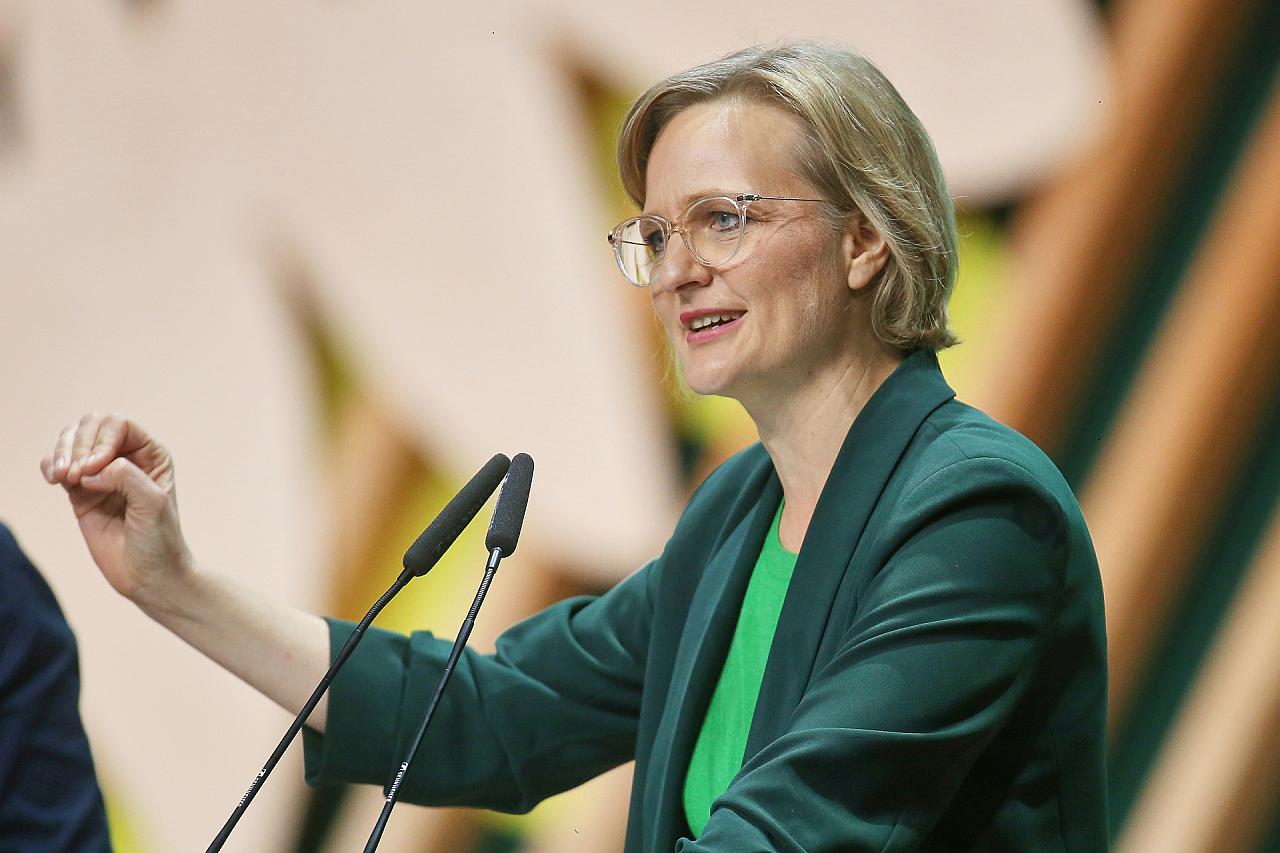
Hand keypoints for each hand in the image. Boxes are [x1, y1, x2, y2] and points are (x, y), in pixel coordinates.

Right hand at [41, 413, 193, 604]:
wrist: (148, 576)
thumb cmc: (160, 540)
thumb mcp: (153, 503)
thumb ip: (126, 477)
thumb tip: (90, 469)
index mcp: (151, 454)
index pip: (119, 425)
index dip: (102, 439)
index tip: (95, 468)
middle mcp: (126, 458)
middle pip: (92, 426)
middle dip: (78, 444)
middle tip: (75, 476)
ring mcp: (101, 474)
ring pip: (72, 441)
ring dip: (62, 453)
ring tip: (61, 479)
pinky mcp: (80, 492)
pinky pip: (57, 465)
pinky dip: (50, 464)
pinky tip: (54, 479)